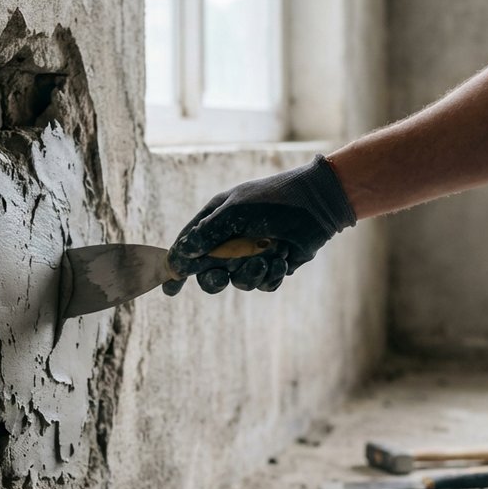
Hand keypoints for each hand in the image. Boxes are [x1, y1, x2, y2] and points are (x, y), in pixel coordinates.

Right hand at [163, 155, 355, 294]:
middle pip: (209, 273)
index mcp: (215, 221)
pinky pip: (263, 284)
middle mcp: (231, 240)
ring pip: (238, 282)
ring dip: (250, 274)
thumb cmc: (273, 200)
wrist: (318, 204)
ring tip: (266, 258)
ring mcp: (252, 254)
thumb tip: (180, 256)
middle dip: (213, 280)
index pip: (188, 247)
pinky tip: (282, 259)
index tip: (169, 289)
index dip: (177, 268)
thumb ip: (207, 233)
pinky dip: (270, 276)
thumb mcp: (235, 211)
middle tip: (220, 277)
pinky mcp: (273, 265)